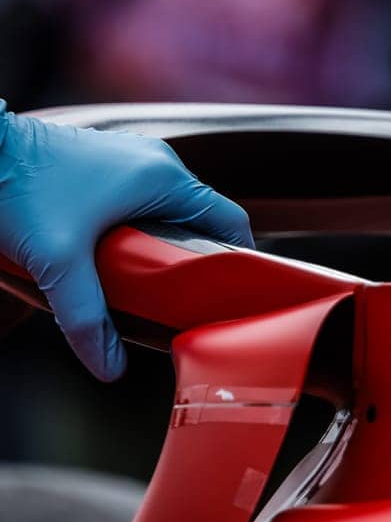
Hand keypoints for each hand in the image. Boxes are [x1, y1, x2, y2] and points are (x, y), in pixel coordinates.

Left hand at [0, 103, 252, 379]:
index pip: (229, 221)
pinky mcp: (110, 156)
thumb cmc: (18, 189)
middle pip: (202, 216)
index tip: (230, 290)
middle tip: (185, 295)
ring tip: (150, 276)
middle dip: (197, 255)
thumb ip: (86, 317)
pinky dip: (144, 222)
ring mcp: (133, 153)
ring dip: (167, 238)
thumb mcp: (57, 262)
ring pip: (173, 205)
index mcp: (164, 178)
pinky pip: (147, 194)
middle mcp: (158, 160)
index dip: (237, 258)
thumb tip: (109, 368)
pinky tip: (118, 249)